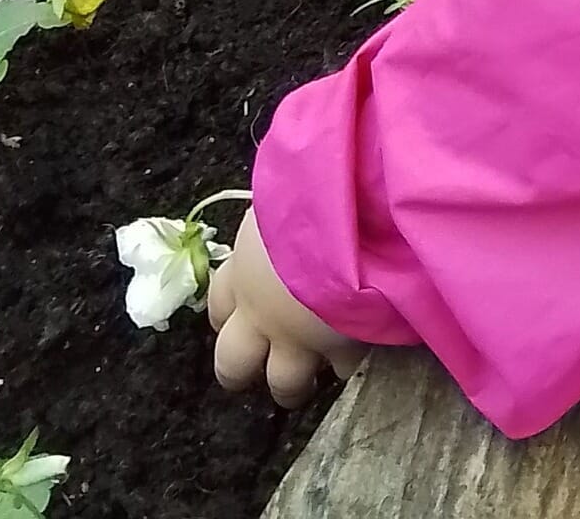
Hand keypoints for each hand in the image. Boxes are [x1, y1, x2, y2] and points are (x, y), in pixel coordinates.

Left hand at [210, 205, 366, 406]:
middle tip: (268, 360)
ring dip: (296, 382)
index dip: (228, 315)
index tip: (243, 315)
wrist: (354, 220)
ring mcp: (295, 339)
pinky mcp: (337, 348)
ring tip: (315, 374)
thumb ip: (280, 225)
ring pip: (285, 385)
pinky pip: (342, 366)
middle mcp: (259, 314)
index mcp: (242, 271)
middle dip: (245, 367)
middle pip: (233, 364)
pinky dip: (349, 359)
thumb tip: (287, 218)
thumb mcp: (284, 200)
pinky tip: (362, 347)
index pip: (218, 307)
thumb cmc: (313, 194)